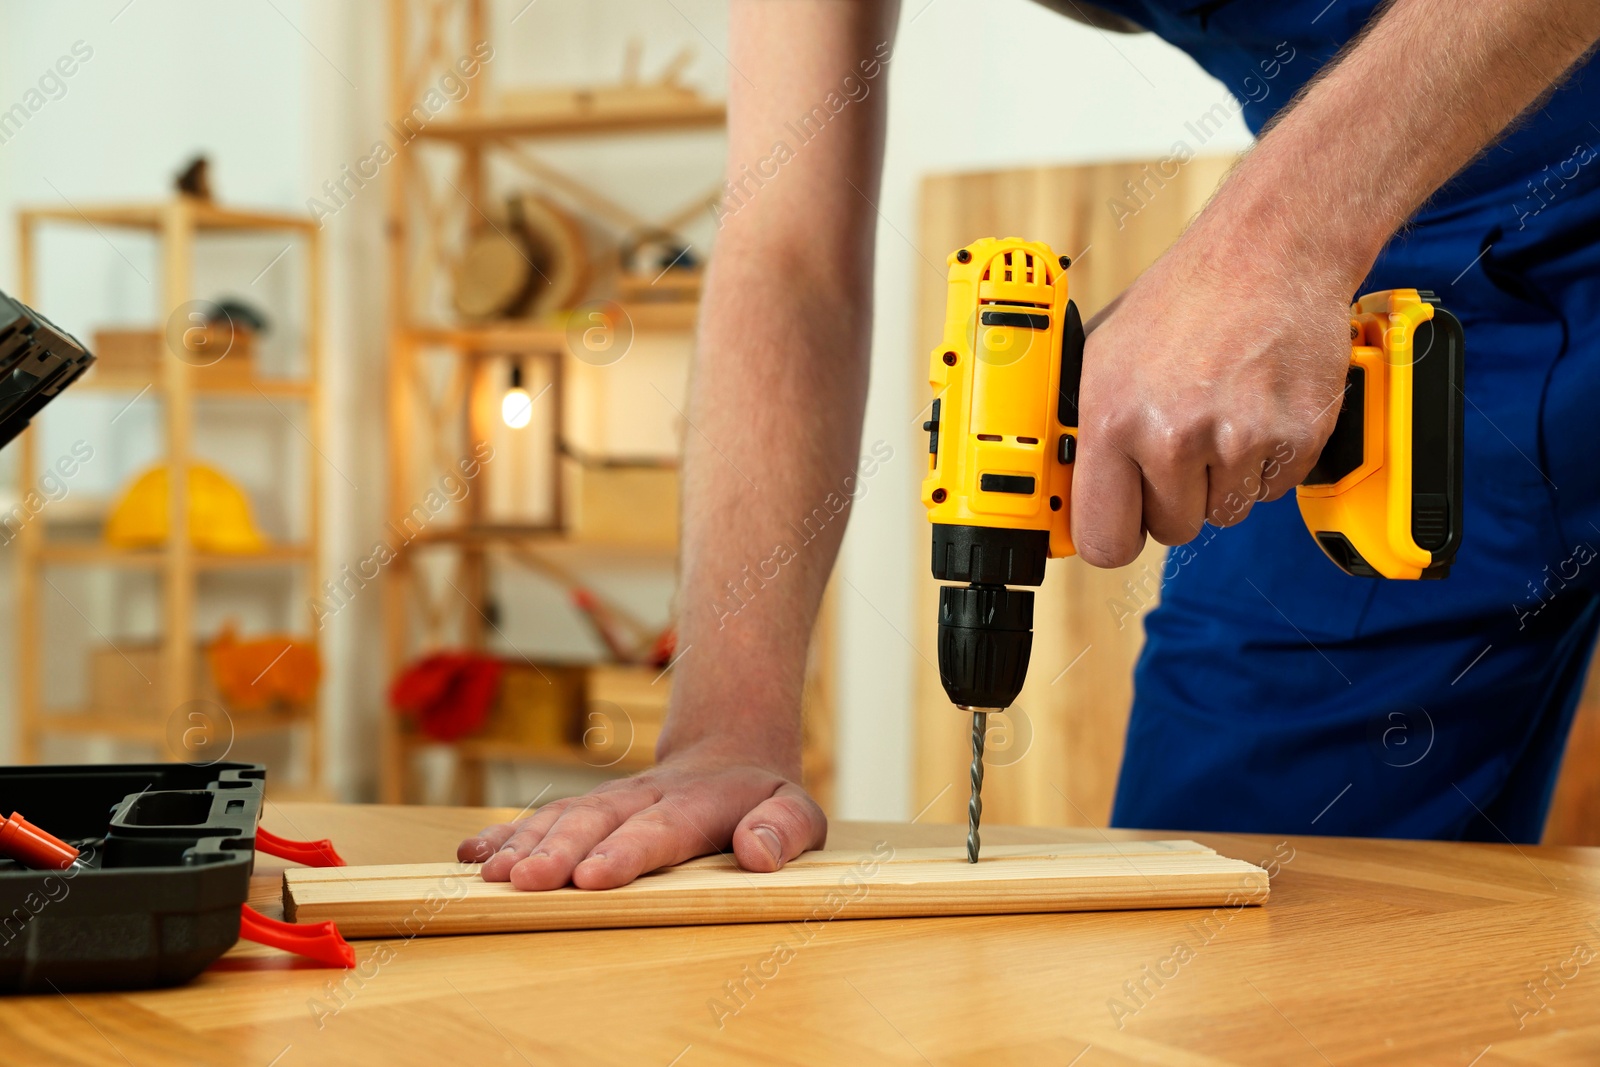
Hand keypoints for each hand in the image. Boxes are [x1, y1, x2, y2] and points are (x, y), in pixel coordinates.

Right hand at [456, 746, 826, 889]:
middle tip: (523, 881)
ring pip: (563, 818)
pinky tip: (472, 855)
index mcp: (698, 804)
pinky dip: (506, 835)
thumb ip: (785, 830)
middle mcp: (646, 797)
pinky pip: (544, 818)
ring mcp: (613, 800)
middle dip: (557, 852)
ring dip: (524, 845)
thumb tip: (760, 853)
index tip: (591, 877)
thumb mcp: (798, 811)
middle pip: (597, 823)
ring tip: (488, 873)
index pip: (659, 830)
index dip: (624, 853)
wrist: (731, 753)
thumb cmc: (764, 800)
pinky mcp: (588, 809)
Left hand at [1070, 232, 1357, 566]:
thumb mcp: (1101, 354)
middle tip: (1181, 442)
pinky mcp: (1296, 438)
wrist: (1269, 250)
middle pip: (1171, 530)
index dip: (1115, 534)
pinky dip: (1266, 461)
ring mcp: (1239, 440)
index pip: (1103, 539)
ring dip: (1222, 478)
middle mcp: (1174, 436)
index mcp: (1114, 420)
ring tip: (1219, 412)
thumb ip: (1086, 427)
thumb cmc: (1182, 299)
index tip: (1122, 522)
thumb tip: (1064, 486)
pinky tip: (1256, 407)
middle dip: (1173, 497)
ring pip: (1224, 512)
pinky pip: (1273, 490)